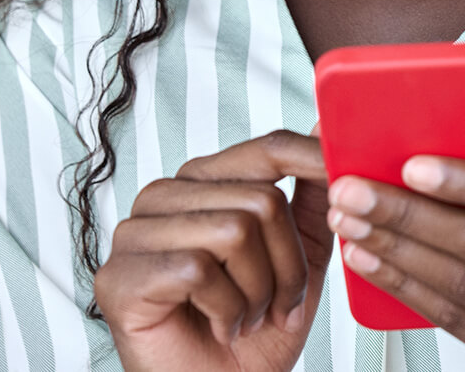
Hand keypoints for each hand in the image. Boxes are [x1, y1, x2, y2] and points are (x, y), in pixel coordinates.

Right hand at [93, 129, 331, 371]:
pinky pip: (198, 270)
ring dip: (257, 293)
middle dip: (287, 266)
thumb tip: (328, 131)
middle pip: (260, 199)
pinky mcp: (119, 276)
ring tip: (245, 317)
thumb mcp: (300, 258)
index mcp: (203, 184)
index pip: (264, 150)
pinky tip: (219, 327)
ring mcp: (134, 234)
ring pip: (234, 231)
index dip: (310, 159)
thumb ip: (311, 198)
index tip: (346, 173)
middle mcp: (163, 198)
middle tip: (276, 305)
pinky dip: (227, 311)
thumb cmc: (255, 332)